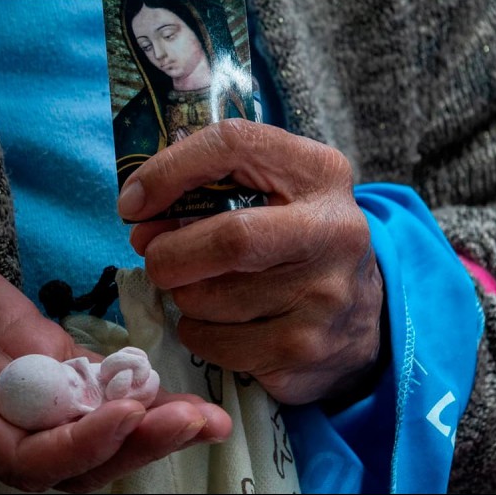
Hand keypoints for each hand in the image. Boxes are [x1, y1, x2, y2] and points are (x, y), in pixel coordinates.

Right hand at [0, 223, 230, 491]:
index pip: (30, 462)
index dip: (79, 448)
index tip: (125, 414)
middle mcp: (5, 417)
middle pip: (81, 456)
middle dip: (138, 443)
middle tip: (194, 420)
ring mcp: (34, 388)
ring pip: (100, 422)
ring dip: (153, 420)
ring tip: (208, 412)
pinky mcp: (50, 355)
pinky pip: (99, 381)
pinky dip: (136, 385)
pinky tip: (175, 381)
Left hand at [118, 119, 384, 406]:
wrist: (363, 315)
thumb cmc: (297, 242)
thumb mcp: (277, 194)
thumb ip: (214, 188)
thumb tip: (140, 220)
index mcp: (319, 173)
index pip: (233, 146)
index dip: (168, 171)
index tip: (132, 203)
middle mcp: (332, 231)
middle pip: (229, 240)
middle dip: (170, 254)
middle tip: (155, 259)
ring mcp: (324, 296)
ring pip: (211, 300)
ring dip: (182, 296)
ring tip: (197, 289)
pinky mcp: (304, 349)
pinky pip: (216, 344)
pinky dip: (195, 333)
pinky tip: (215, 323)